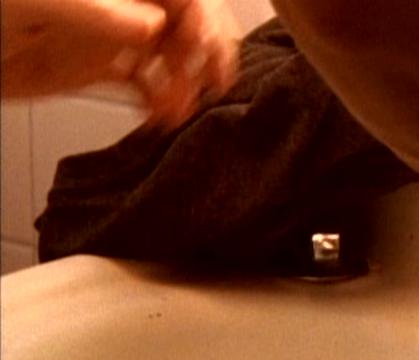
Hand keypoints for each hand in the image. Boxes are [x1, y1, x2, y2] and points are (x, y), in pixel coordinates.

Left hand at [1, 0, 237, 126]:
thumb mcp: (39, 5)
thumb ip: (98, 12)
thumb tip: (153, 26)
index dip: (202, 19)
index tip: (203, 51)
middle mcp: (122, 3)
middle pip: (185, 21)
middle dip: (204, 52)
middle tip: (208, 85)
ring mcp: (112, 35)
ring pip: (172, 55)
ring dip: (185, 83)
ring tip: (180, 112)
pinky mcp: (99, 66)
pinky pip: (145, 82)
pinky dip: (161, 101)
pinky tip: (163, 119)